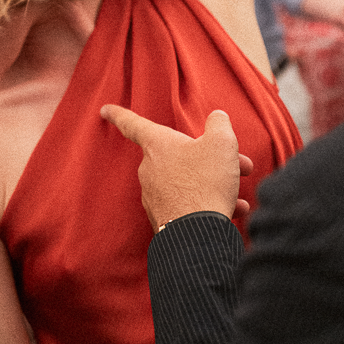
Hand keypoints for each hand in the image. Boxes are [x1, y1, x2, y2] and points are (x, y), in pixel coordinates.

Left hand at [100, 106, 252, 230]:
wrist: (196, 233)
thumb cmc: (206, 182)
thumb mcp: (222, 144)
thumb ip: (220, 124)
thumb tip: (217, 118)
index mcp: (158, 145)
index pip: (133, 124)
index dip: (118, 114)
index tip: (103, 110)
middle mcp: (150, 169)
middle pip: (180, 155)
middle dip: (211, 159)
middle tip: (240, 165)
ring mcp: (154, 196)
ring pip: (188, 181)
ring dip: (214, 183)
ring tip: (239, 191)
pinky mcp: (164, 218)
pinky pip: (188, 204)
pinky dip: (209, 204)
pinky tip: (234, 210)